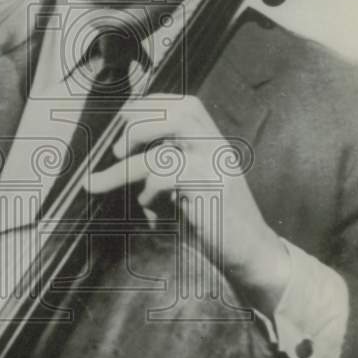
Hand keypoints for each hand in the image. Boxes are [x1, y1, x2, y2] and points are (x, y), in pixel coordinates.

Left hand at [86, 94, 290, 313]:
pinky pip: (168, 179)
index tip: (124, 116)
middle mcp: (218, 149)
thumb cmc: (213, 220)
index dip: (152, 104)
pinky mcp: (212, 193)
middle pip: (178, 114)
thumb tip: (123, 151)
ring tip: (105, 182)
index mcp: (214, 143)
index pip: (186, 105)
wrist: (252, 253)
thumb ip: (167, 165)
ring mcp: (217, 169)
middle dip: (139, 126)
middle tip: (118, 149)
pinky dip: (148, 191)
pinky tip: (148, 206)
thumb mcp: (188, 186)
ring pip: (163, 151)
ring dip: (125, 168)